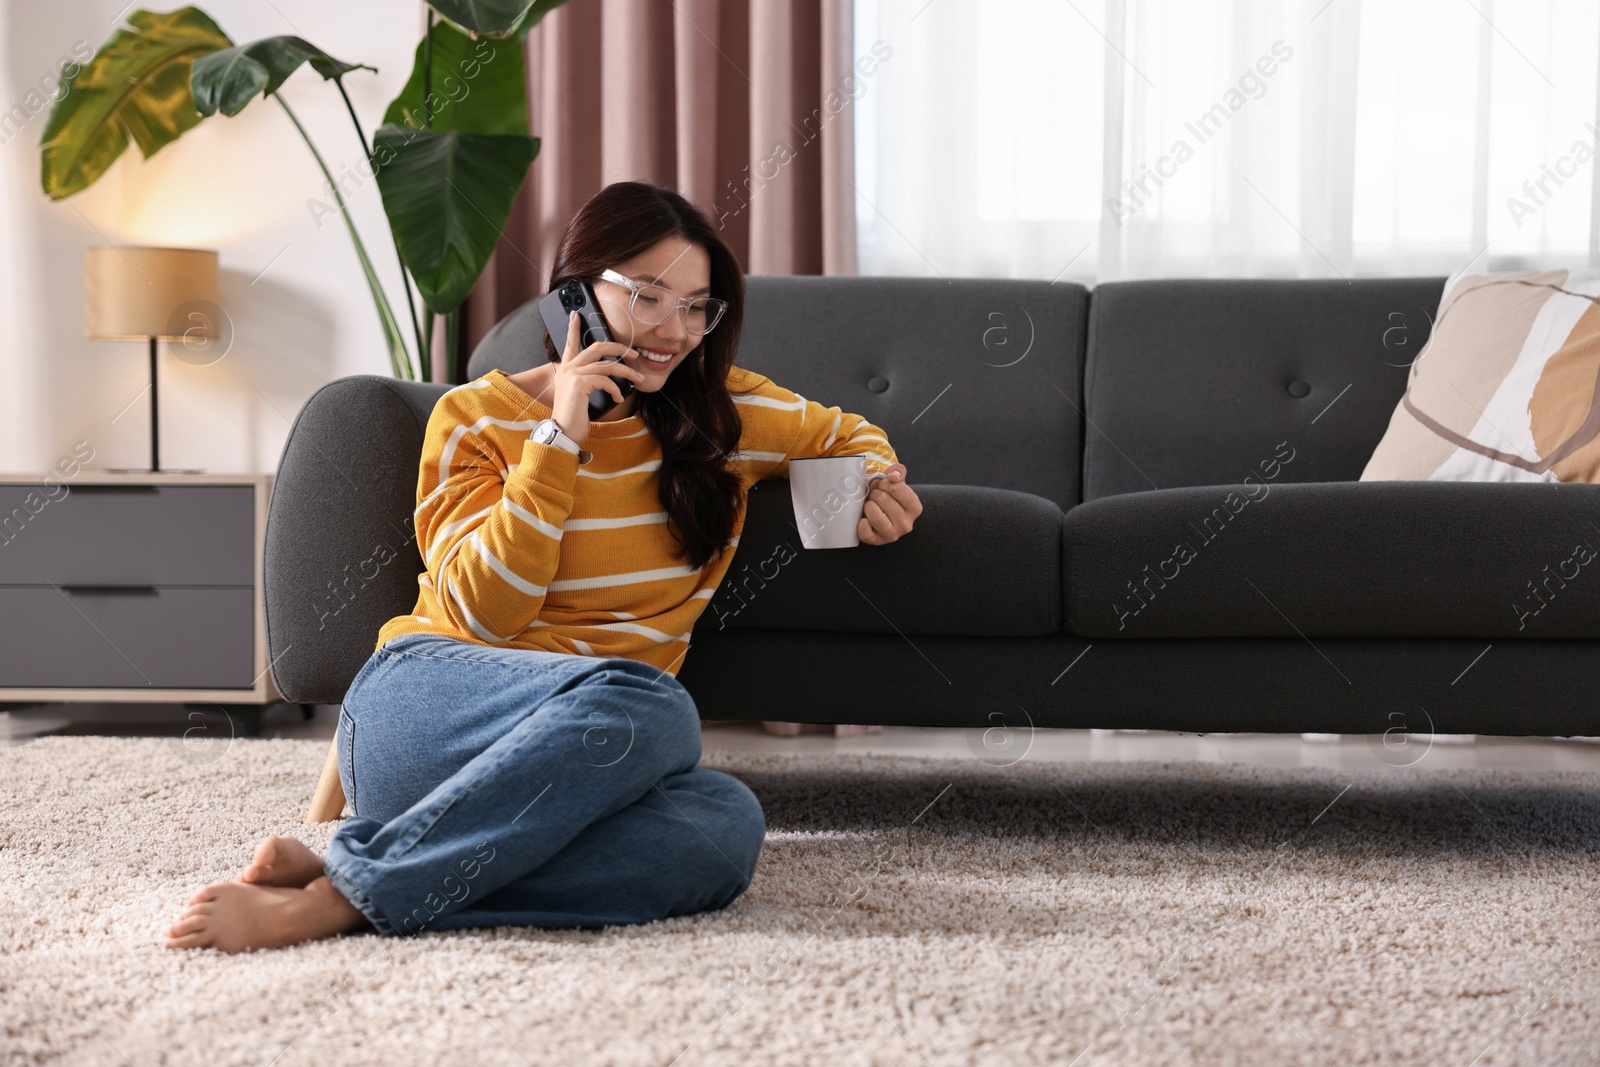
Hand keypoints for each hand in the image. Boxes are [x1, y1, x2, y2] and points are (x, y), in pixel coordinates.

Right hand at [550, 309, 645, 444]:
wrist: (564, 432)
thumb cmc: (574, 416)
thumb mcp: (580, 394)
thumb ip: (588, 380)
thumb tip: (608, 374)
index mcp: (566, 369)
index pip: (570, 343)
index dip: (573, 328)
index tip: (576, 315)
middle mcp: (568, 368)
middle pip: (597, 347)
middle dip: (619, 347)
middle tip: (633, 353)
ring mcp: (573, 374)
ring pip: (608, 365)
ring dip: (627, 372)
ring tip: (638, 379)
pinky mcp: (580, 383)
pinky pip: (606, 380)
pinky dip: (616, 390)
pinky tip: (618, 399)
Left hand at [858, 463, 920, 545]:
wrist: (878, 513)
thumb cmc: (888, 496)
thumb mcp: (896, 482)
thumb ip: (898, 472)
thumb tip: (894, 475)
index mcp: (915, 508)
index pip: (896, 487)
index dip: (884, 483)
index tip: (882, 486)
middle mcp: (906, 524)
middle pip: (882, 499)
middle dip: (874, 493)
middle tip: (873, 495)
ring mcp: (892, 535)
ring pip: (875, 515)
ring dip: (868, 506)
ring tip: (869, 505)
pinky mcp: (876, 542)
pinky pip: (864, 531)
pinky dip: (861, 522)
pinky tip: (864, 519)